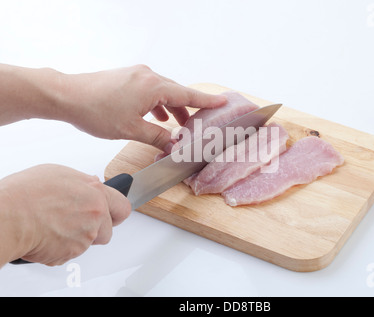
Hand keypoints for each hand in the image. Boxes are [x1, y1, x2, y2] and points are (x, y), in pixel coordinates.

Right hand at [0, 164, 130, 265]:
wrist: (8, 216)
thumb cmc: (26, 193)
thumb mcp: (59, 174)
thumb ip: (83, 184)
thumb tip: (89, 186)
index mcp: (95, 192)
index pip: (122, 206)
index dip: (116, 212)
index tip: (113, 215)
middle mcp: (96, 214)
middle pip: (108, 230)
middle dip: (97, 229)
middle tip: (77, 223)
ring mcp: (86, 235)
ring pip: (89, 243)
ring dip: (77, 239)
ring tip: (56, 227)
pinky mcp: (72, 252)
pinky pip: (71, 253)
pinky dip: (61, 248)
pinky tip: (47, 236)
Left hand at [59, 65, 226, 152]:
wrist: (67, 96)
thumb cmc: (96, 111)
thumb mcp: (131, 130)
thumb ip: (157, 137)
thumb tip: (174, 145)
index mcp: (153, 86)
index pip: (187, 94)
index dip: (207, 101)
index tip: (223, 101)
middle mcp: (148, 75)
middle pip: (177, 93)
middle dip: (189, 109)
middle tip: (199, 124)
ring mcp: (137, 74)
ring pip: (163, 92)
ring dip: (172, 108)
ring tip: (177, 126)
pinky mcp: (128, 77)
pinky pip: (151, 90)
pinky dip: (158, 104)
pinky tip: (156, 117)